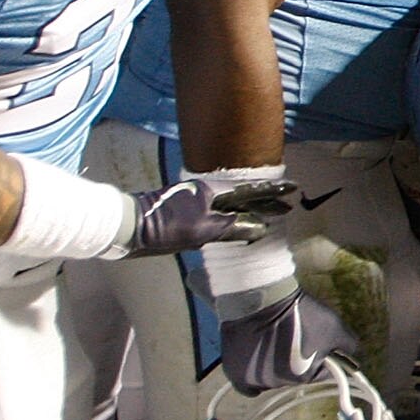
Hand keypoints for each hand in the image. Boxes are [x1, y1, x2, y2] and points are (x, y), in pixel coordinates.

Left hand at [125, 173, 295, 256]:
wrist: (127, 226)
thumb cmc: (164, 226)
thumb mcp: (201, 230)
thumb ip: (231, 228)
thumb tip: (260, 228)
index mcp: (212, 192)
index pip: (250, 191)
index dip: (272, 192)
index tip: (293, 190)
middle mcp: (206, 194)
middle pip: (242, 196)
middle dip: (265, 202)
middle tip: (287, 207)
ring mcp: (195, 203)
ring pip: (230, 206)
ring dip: (249, 210)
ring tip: (268, 216)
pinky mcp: (185, 215)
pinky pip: (219, 214)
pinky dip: (233, 218)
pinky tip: (236, 225)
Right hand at [218, 287, 361, 394]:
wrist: (260, 298)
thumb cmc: (300, 312)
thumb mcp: (335, 326)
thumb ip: (349, 345)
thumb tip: (353, 355)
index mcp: (304, 376)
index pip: (321, 373)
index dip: (323, 358)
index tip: (318, 344)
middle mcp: (279, 383)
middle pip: (295, 375)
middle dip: (298, 360)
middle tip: (294, 338)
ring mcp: (255, 379)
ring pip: (271, 378)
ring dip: (275, 366)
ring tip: (273, 343)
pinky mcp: (235, 373)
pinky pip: (247, 386)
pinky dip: (253, 380)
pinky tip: (257, 370)